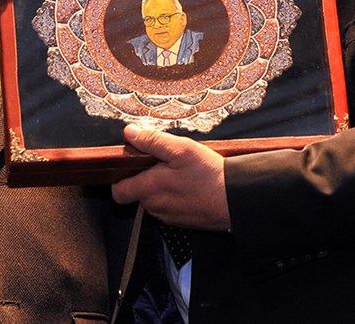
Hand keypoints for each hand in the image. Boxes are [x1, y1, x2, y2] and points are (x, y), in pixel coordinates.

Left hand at [111, 124, 229, 230]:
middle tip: (166, 163)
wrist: (236, 199)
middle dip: (147, 178)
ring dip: (163, 187)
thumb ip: (152, 140)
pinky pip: (171, 207)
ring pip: (155, 200)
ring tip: (182, 173)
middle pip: (138, 193)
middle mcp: (155, 207)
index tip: (132, 165)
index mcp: (149, 189)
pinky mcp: (183, 222)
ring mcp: (169, 216)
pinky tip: (192, 186)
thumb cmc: (210, 175)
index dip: (121, 177)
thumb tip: (131, 133)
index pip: (118, 191)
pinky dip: (176, 197)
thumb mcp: (181, 148)